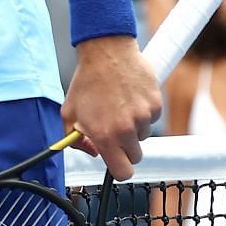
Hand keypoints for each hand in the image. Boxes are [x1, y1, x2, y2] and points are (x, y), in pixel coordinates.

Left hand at [62, 35, 162, 180]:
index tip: (116, 162)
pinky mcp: (156, 105)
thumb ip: (75, 139)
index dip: (120, 170)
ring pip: (143, 136)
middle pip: (135, 157)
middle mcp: (126, 130)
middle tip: (115, 130)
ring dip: (134, 128)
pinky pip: (152, 119)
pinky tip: (130, 97)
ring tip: (120, 106)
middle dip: (125, 148)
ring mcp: (143, 117)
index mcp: (104, 136)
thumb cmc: (86, 82)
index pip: (122, 173)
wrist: (106, 52)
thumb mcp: (69, 113)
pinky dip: (143, 112)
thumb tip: (92, 152)